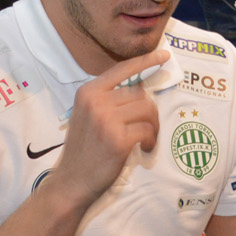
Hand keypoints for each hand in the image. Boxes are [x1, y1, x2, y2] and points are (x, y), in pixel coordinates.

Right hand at [43, 51, 167, 210]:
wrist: (72, 180)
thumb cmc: (85, 149)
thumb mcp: (88, 115)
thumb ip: (108, 99)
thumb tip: (141, 87)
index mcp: (88, 92)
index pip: (122, 69)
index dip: (145, 61)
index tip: (163, 56)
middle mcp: (96, 101)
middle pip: (140, 94)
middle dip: (149, 112)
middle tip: (147, 130)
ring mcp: (106, 120)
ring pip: (147, 110)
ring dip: (153, 127)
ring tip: (145, 140)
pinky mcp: (118, 139)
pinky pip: (148, 130)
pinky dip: (151, 140)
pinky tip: (144, 149)